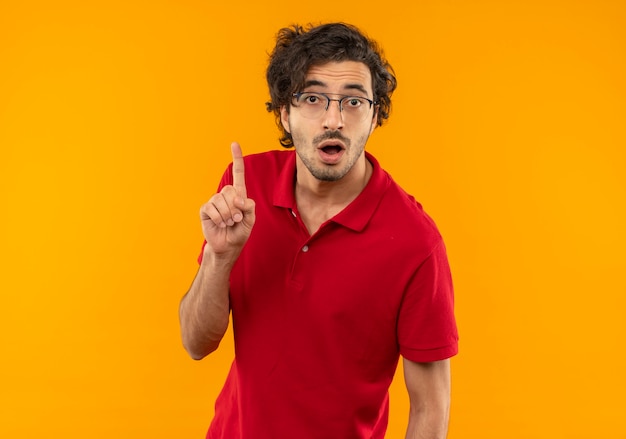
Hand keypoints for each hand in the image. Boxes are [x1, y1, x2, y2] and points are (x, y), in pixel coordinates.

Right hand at [200, 142, 255, 257]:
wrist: (227, 246)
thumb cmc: (239, 233)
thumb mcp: (250, 220)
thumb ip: (249, 207)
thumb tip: (238, 198)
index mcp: (239, 195)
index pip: (238, 174)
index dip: (237, 159)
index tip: (234, 144)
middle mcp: (226, 195)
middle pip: (231, 190)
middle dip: (235, 208)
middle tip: (236, 220)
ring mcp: (214, 201)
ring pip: (221, 200)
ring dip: (227, 215)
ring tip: (227, 223)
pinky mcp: (205, 209)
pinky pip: (211, 208)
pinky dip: (218, 218)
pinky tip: (219, 224)